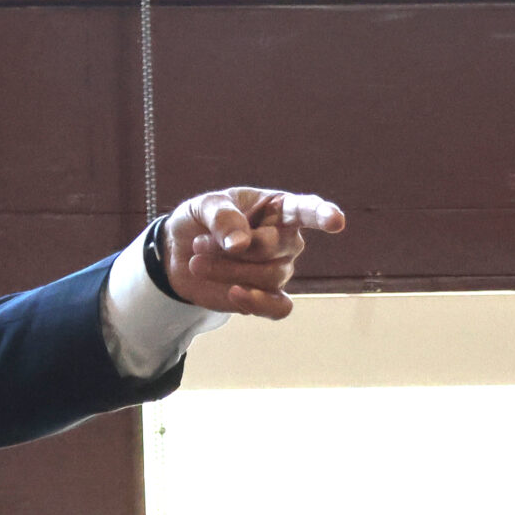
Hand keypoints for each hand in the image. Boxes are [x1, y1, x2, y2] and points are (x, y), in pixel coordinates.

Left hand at [161, 187, 345, 319]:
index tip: (335, 222)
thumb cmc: (200, 221)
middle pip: (275, 248)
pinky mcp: (267, 296)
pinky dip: (258, 303)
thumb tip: (241, 244)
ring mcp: (280, 268)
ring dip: (228, 271)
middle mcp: (287, 238)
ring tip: (197, 262)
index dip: (323, 215)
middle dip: (232, 250)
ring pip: (270, 276)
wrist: (179, 253)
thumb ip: (222, 218)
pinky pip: (279, 308)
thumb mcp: (203, 207)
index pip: (308, 210)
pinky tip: (234, 294)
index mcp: (279, 207)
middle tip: (199, 245)